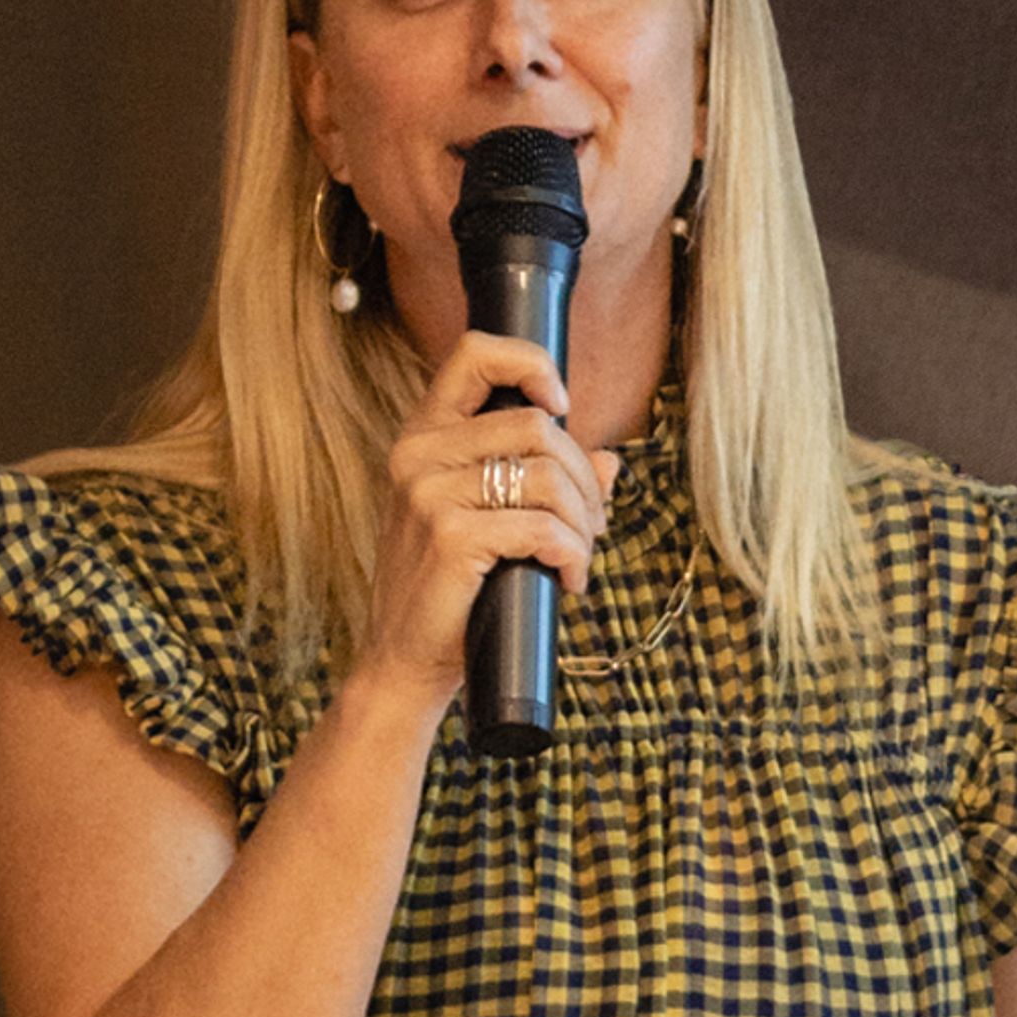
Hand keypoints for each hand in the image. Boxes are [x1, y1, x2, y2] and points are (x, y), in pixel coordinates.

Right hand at [360, 327, 608, 712]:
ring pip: (548, 476)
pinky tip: (568, 581)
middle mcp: (419, 454)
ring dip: (584, 523)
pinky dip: (573, 555)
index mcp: (424, 437)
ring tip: (578, 557)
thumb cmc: (451, 591)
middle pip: (538, 427)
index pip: (474, 354)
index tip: (563, 407)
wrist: (405, 662)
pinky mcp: (451, 537)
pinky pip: (544, 528)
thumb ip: (541, 483)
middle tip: (592, 525)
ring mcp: (429, 493)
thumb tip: (611, 462)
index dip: (532, 365)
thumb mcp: (488, 523)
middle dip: (584, 480)